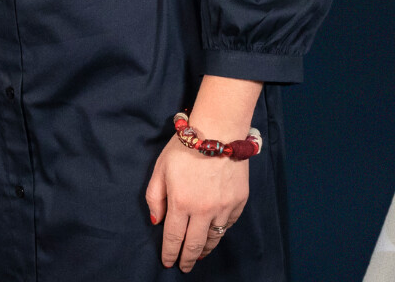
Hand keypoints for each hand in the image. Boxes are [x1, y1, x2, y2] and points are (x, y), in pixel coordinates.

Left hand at [146, 75, 260, 272]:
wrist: (219, 127)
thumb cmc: (186, 146)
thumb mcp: (160, 168)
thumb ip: (155, 197)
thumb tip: (157, 221)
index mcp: (181, 203)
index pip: (174, 239)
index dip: (170, 254)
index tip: (168, 262)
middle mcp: (203, 209)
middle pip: (195, 245)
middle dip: (187, 259)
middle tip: (184, 266)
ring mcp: (224, 206)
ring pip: (214, 237)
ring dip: (205, 248)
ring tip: (199, 253)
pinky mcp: (239, 200)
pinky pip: (229, 223)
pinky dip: (221, 230)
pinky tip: (215, 231)